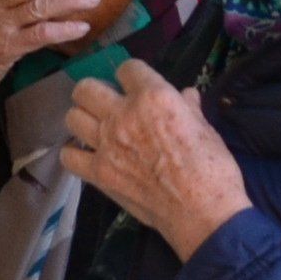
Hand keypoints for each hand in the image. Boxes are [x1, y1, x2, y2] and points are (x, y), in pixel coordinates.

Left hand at [60, 61, 251, 260]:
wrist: (203, 211)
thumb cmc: (212, 168)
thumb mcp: (206, 129)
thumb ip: (189, 108)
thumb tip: (187, 94)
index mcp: (153, 97)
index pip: (127, 68)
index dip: (132, 75)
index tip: (136, 86)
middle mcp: (123, 116)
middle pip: (86, 88)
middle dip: (95, 91)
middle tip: (108, 104)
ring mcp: (106, 145)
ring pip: (72, 117)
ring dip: (83, 119)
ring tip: (96, 128)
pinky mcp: (99, 173)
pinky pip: (68, 156)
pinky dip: (74, 154)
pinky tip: (87, 155)